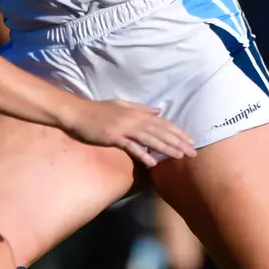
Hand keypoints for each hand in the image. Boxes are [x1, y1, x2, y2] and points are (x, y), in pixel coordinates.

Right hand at [63, 99, 195, 166]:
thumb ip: (140, 108)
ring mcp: (124, 127)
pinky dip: (142, 155)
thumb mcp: (121, 105)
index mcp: (137, 113)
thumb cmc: (97, 110)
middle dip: (178, 142)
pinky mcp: (113, 136)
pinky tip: (152, 164)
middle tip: (192, 153)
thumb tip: (158, 111)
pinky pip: (131, 146)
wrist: (76, 113)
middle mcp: (134, 119)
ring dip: (166, 148)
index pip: (163, 123)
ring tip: (180, 157)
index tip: (191, 141)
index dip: (178, 132)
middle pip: (161, 132)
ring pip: (150, 139)